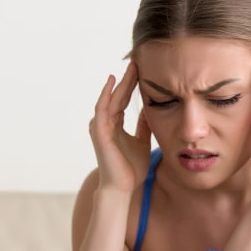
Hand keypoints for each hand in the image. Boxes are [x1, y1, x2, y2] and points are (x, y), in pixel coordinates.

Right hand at [88, 62, 151, 191]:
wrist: (123, 187)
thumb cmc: (131, 168)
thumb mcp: (142, 141)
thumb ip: (143, 126)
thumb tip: (150, 109)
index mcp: (116, 125)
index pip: (123, 99)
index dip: (131, 85)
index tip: (142, 70)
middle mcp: (106, 123)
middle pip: (117, 96)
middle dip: (127, 79)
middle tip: (137, 62)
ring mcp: (101, 127)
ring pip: (110, 99)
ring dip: (119, 83)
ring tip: (130, 68)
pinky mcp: (100, 132)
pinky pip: (102, 109)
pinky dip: (106, 95)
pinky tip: (112, 82)